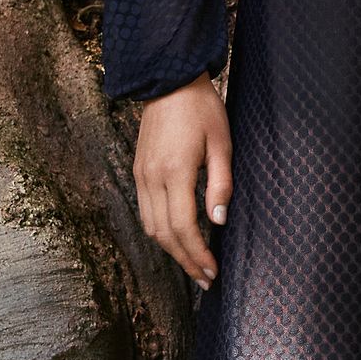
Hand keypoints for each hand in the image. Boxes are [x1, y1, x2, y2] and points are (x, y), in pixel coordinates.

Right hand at [134, 77, 232, 285]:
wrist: (169, 81)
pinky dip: (161, 232)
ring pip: (151, 227)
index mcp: (174, 171)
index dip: (197, 254)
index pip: (183, 227)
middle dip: (185, 260)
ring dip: (172, 250)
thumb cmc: (202, 108)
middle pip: (164, 234)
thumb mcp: (222, 143)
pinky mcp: (138, 171)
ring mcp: (141, 175)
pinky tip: (178, 239)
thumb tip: (219, 220)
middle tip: (205, 278)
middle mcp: (152, 178)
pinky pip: (146, 212)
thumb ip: (221, 183)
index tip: (212, 271)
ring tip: (194, 264)